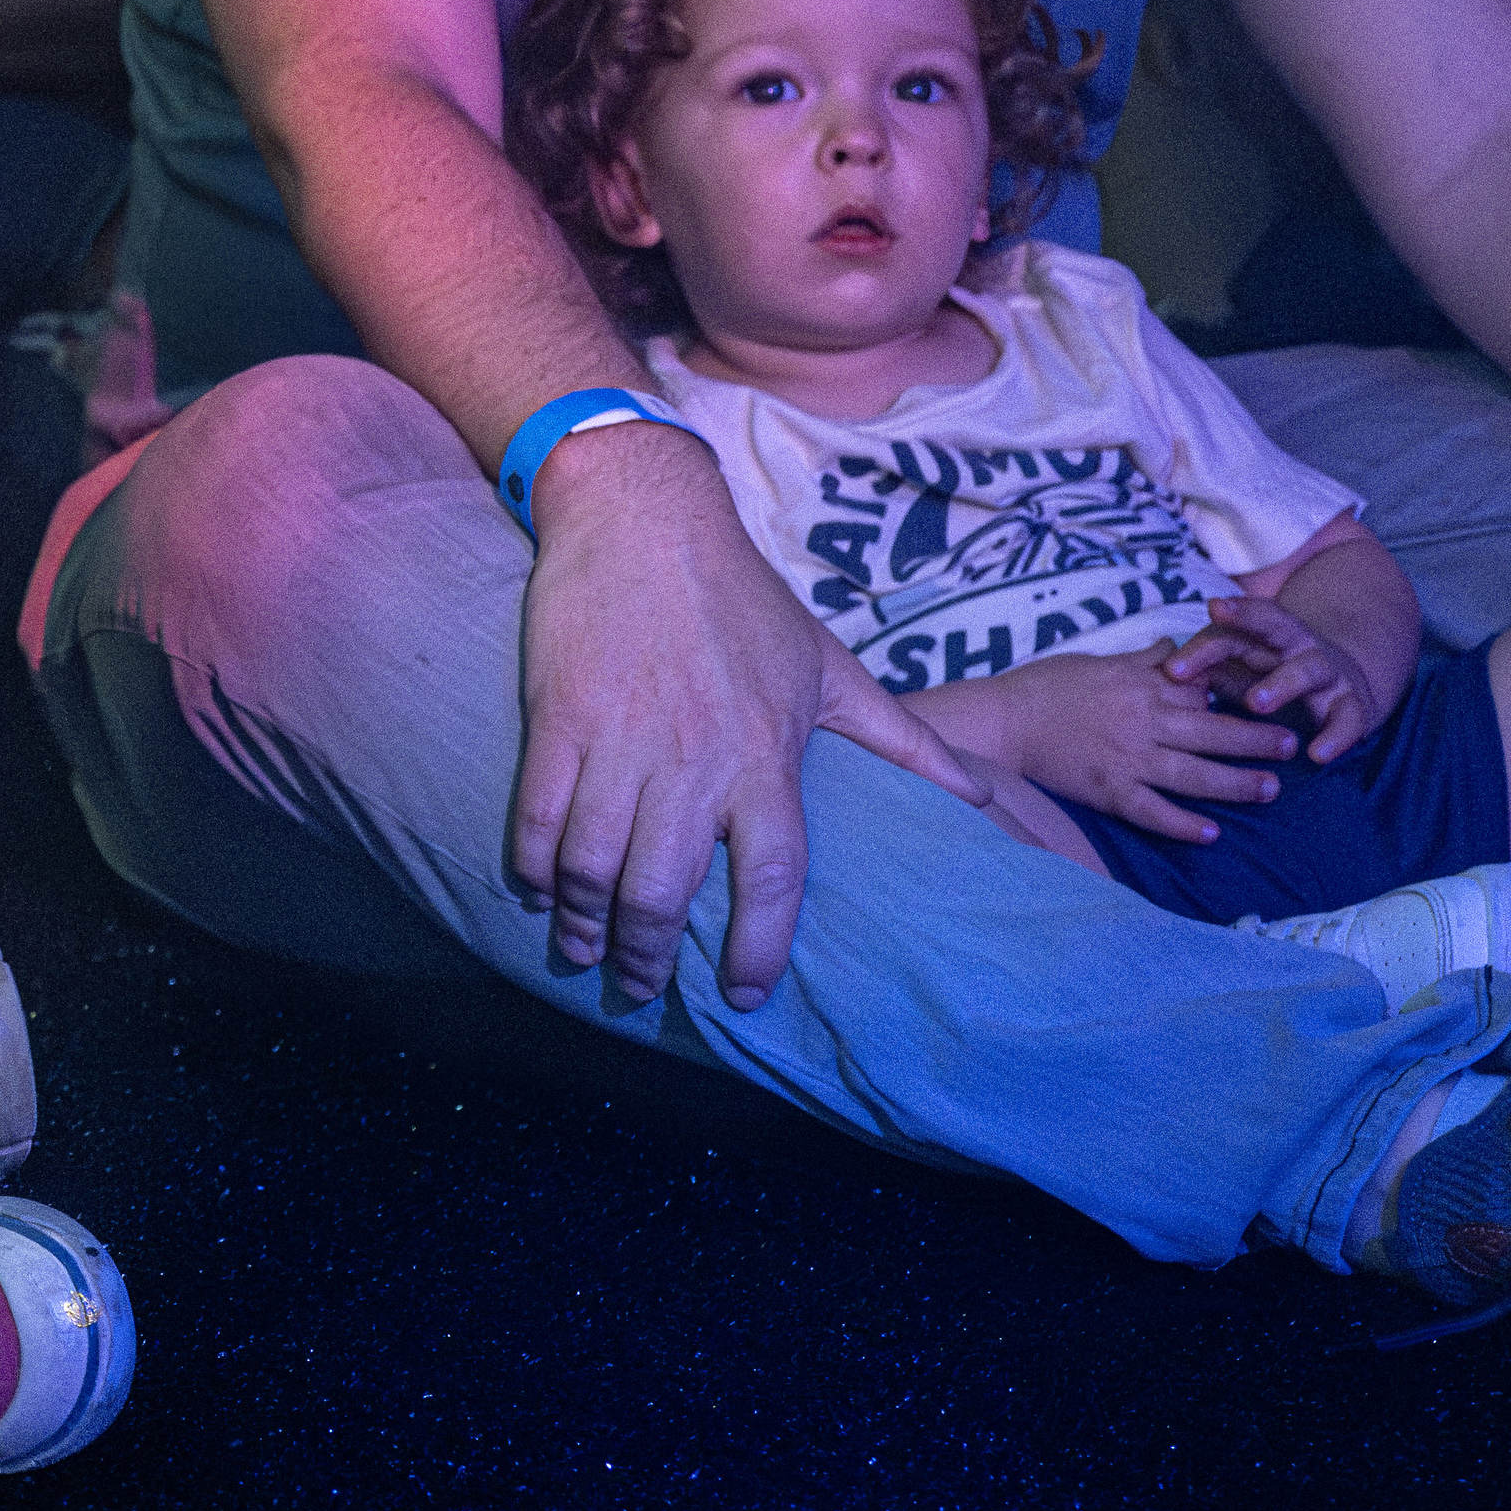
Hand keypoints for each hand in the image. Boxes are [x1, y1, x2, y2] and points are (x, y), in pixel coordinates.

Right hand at [507, 429, 984, 1009]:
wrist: (645, 516)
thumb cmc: (740, 595)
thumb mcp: (828, 664)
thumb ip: (900, 739)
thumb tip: (977, 798)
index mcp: (765, 755)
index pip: (773, 876)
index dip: (760, 948)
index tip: (746, 995)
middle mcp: (693, 759)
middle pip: (664, 891)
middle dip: (648, 957)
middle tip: (642, 989)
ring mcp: (620, 740)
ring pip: (593, 866)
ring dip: (585, 924)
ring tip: (585, 950)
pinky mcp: (559, 717)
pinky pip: (538, 816)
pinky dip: (533, 867)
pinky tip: (537, 891)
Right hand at [984, 646, 1295, 841]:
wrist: (1001, 721)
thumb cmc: (1045, 687)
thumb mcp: (1097, 661)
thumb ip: (1141, 660)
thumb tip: (1173, 650)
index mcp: (1140, 685)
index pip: (1203, 689)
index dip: (1238, 695)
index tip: (1269, 699)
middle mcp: (1142, 721)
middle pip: (1212, 731)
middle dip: (1256, 738)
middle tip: (1292, 745)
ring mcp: (1127, 758)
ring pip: (1195, 773)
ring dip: (1237, 783)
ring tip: (1271, 789)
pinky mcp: (1109, 791)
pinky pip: (1153, 812)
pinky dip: (1183, 824)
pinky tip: (1211, 833)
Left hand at [1166, 593, 1383, 762]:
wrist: (1340, 682)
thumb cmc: (1266, 676)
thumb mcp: (1234, 669)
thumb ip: (1201, 670)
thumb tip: (1149, 680)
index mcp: (1261, 635)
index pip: (1230, 628)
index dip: (1211, 635)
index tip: (1186, 647)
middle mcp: (1295, 644)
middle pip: (1273, 626)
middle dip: (1249, 627)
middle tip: (1218, 635)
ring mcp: (1326, 671)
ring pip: (1307, 669)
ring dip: (1281, 684)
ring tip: (1255, 703)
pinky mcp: (1351, 703)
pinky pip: (1347, 717)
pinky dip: (1336, 735)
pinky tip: (1318, 755)